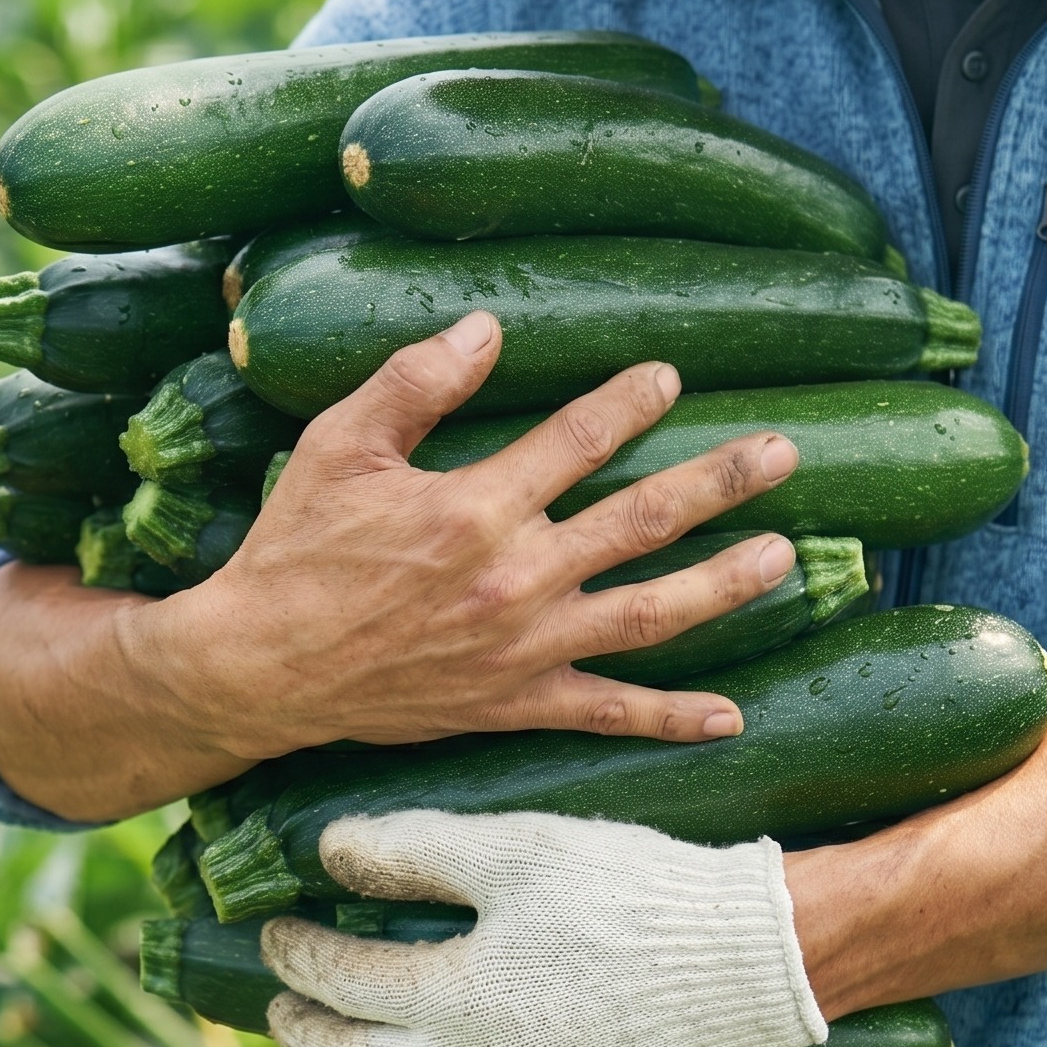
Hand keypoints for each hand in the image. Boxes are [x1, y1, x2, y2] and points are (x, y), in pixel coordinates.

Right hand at [135, 311, 800, 768]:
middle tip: (783, 454)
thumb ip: (415, 380)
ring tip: (784, 558)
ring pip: (649, 612)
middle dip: (720, 481)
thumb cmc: (295, 549)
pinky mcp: (515, 701)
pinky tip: (727, 717)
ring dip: (723, 584)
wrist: (262, 667)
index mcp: (478, 505)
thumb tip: (488, 327)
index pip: (580, 439)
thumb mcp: (339, 445)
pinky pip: (606, 711)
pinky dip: (669, 718)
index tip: (669, 378)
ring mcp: (525, 646)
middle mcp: (518, 576)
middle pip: (643, 520)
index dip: (631, 402)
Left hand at [264, 809, 826, 1046]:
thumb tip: (329, 850)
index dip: (296, 955)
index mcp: (451, 996)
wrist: (744, 962)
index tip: (276, 935)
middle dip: (304, 1036)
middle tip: (283, 1013)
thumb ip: (414, 851)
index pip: (340, 982)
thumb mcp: (515, 848)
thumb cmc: (627, 892)